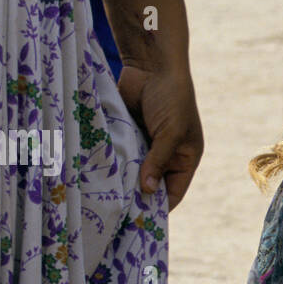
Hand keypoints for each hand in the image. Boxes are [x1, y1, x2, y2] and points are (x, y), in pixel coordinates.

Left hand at [117, 61, 203, 210]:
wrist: (152, 63)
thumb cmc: (171, 98)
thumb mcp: (170, 133)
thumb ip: (158, 162)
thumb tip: (146, 190)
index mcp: (185, 157)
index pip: (173, 191)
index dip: (159, 206)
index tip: (140, 220)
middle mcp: (167, 154)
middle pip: (152, 184)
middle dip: (137, 195)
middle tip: (117, 212)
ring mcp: (146, 144)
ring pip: (133, 170)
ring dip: (122, 179)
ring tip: (105, 196)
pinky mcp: (129, 133)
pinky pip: (120, 153)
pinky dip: (112, 162)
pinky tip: (97, 174)